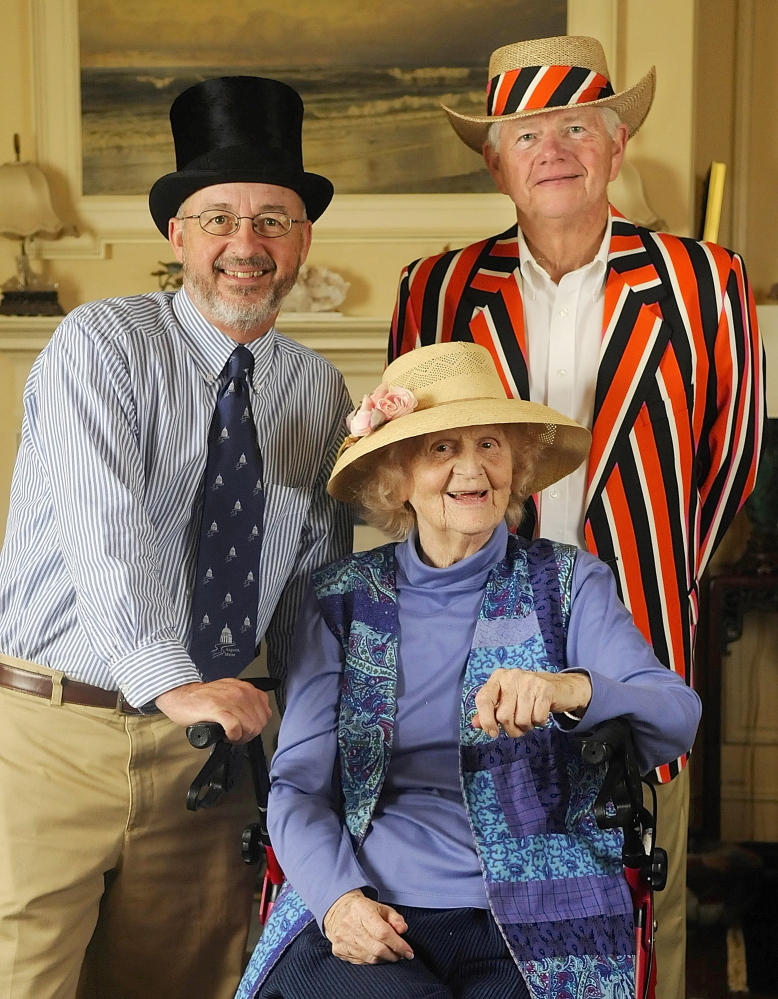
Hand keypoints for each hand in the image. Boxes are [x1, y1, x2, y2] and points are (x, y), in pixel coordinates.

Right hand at [155, 678, 270, 742]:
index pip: (265, 714)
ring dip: (240, 737)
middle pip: (258, 723)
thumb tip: (259, 717)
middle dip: (249, 735)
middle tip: (237, 736)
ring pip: (250, 727)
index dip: (257, 726)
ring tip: (230, 736)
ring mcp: (229, 700)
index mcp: (246, 689)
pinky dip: (233, 736)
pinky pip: (235, 728)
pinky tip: (226, 736)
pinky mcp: (217, 709)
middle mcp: (241, 692)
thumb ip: (247, 702)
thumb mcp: (232, 693)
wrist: (181, 695)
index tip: (246, 729)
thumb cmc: (205, 697)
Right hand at [323, 889, 413, 963]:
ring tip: (391, 955)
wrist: (337, 910)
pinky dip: (373, 961)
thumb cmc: (363, 909)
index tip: (409, 952)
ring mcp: (343, 939)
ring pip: (370, 958)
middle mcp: (350, 925)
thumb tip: (403, 929)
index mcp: (361, 909)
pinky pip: (361, 962)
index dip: (398, 944)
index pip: (383, 932)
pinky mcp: (339, 950)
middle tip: (402, 955)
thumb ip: (394, 918)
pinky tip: (378, 956)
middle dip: (393, 955)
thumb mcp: (381, 907)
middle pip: (377, 948)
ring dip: (384, 959)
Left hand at [472, 669, 591, 737]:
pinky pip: (538, 718)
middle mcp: (512, 676)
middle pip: (503, 715)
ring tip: (531, 717)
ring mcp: (530, 681)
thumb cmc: (528, 696)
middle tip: (519, 725)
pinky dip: (539, 722)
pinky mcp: (546, 689)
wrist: (560, 687)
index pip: (483, 699)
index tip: (493, 733)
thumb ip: (490, 711)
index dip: (486, 720)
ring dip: (527, 726)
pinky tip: (541, 713)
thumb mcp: (507, 700)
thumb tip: (475, 724)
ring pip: (521, 719)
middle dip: (511, 728)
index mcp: (498, 678)